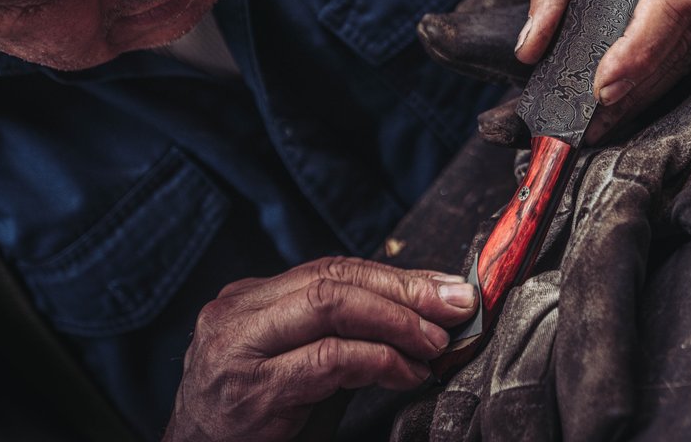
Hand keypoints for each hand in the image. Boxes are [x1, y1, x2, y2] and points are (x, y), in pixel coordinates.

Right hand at [163, 257, 476, 441]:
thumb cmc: (247, 421)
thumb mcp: (287, 362)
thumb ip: (336, 332)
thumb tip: (421, 307)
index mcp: (246, 299)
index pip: (330, 269)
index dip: (394, 276)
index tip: (444, 287)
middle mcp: (236, 314)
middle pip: (334, 280)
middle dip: (404, 290)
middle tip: (454, 307)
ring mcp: (238, 350)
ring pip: (332, 306)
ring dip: (398, 322)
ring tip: (434, 344)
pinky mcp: (252, 391)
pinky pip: (330, 359)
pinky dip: (380, 361)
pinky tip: (406, 374)